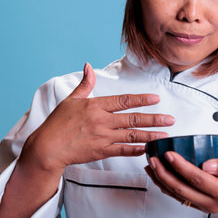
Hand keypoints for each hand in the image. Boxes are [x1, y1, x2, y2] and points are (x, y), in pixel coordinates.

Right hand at [21, 63, 173, 173]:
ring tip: (165, 136)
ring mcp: (102, 137)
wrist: (47, 148)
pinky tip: (148, 149)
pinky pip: (122, 151)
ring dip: (150, 135)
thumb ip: (85, 84)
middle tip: (170, 119)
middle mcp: (101, 121)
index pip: (124, 101)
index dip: (142, 99)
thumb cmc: (58, 123)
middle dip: (154, 119)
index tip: (156, 99)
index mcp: (95, 106)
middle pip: (133, 119)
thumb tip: (88, 66)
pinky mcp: (101, 151)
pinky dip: (136, 150)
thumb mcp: (71, 100)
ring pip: (131, 135)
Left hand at [145, 152, 217, 217]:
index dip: (181, 166)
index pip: (197, 178)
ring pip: (176, 194)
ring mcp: (203, 205)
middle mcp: (211, 202)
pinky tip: (158, 174)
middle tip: (154, 158)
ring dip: (161, 180)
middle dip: (164, 173)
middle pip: (182, 189)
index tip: (170, 154)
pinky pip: (178, 196)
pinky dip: (165, 185)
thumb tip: (208, 164)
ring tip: (151, 165)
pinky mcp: (198, 204)